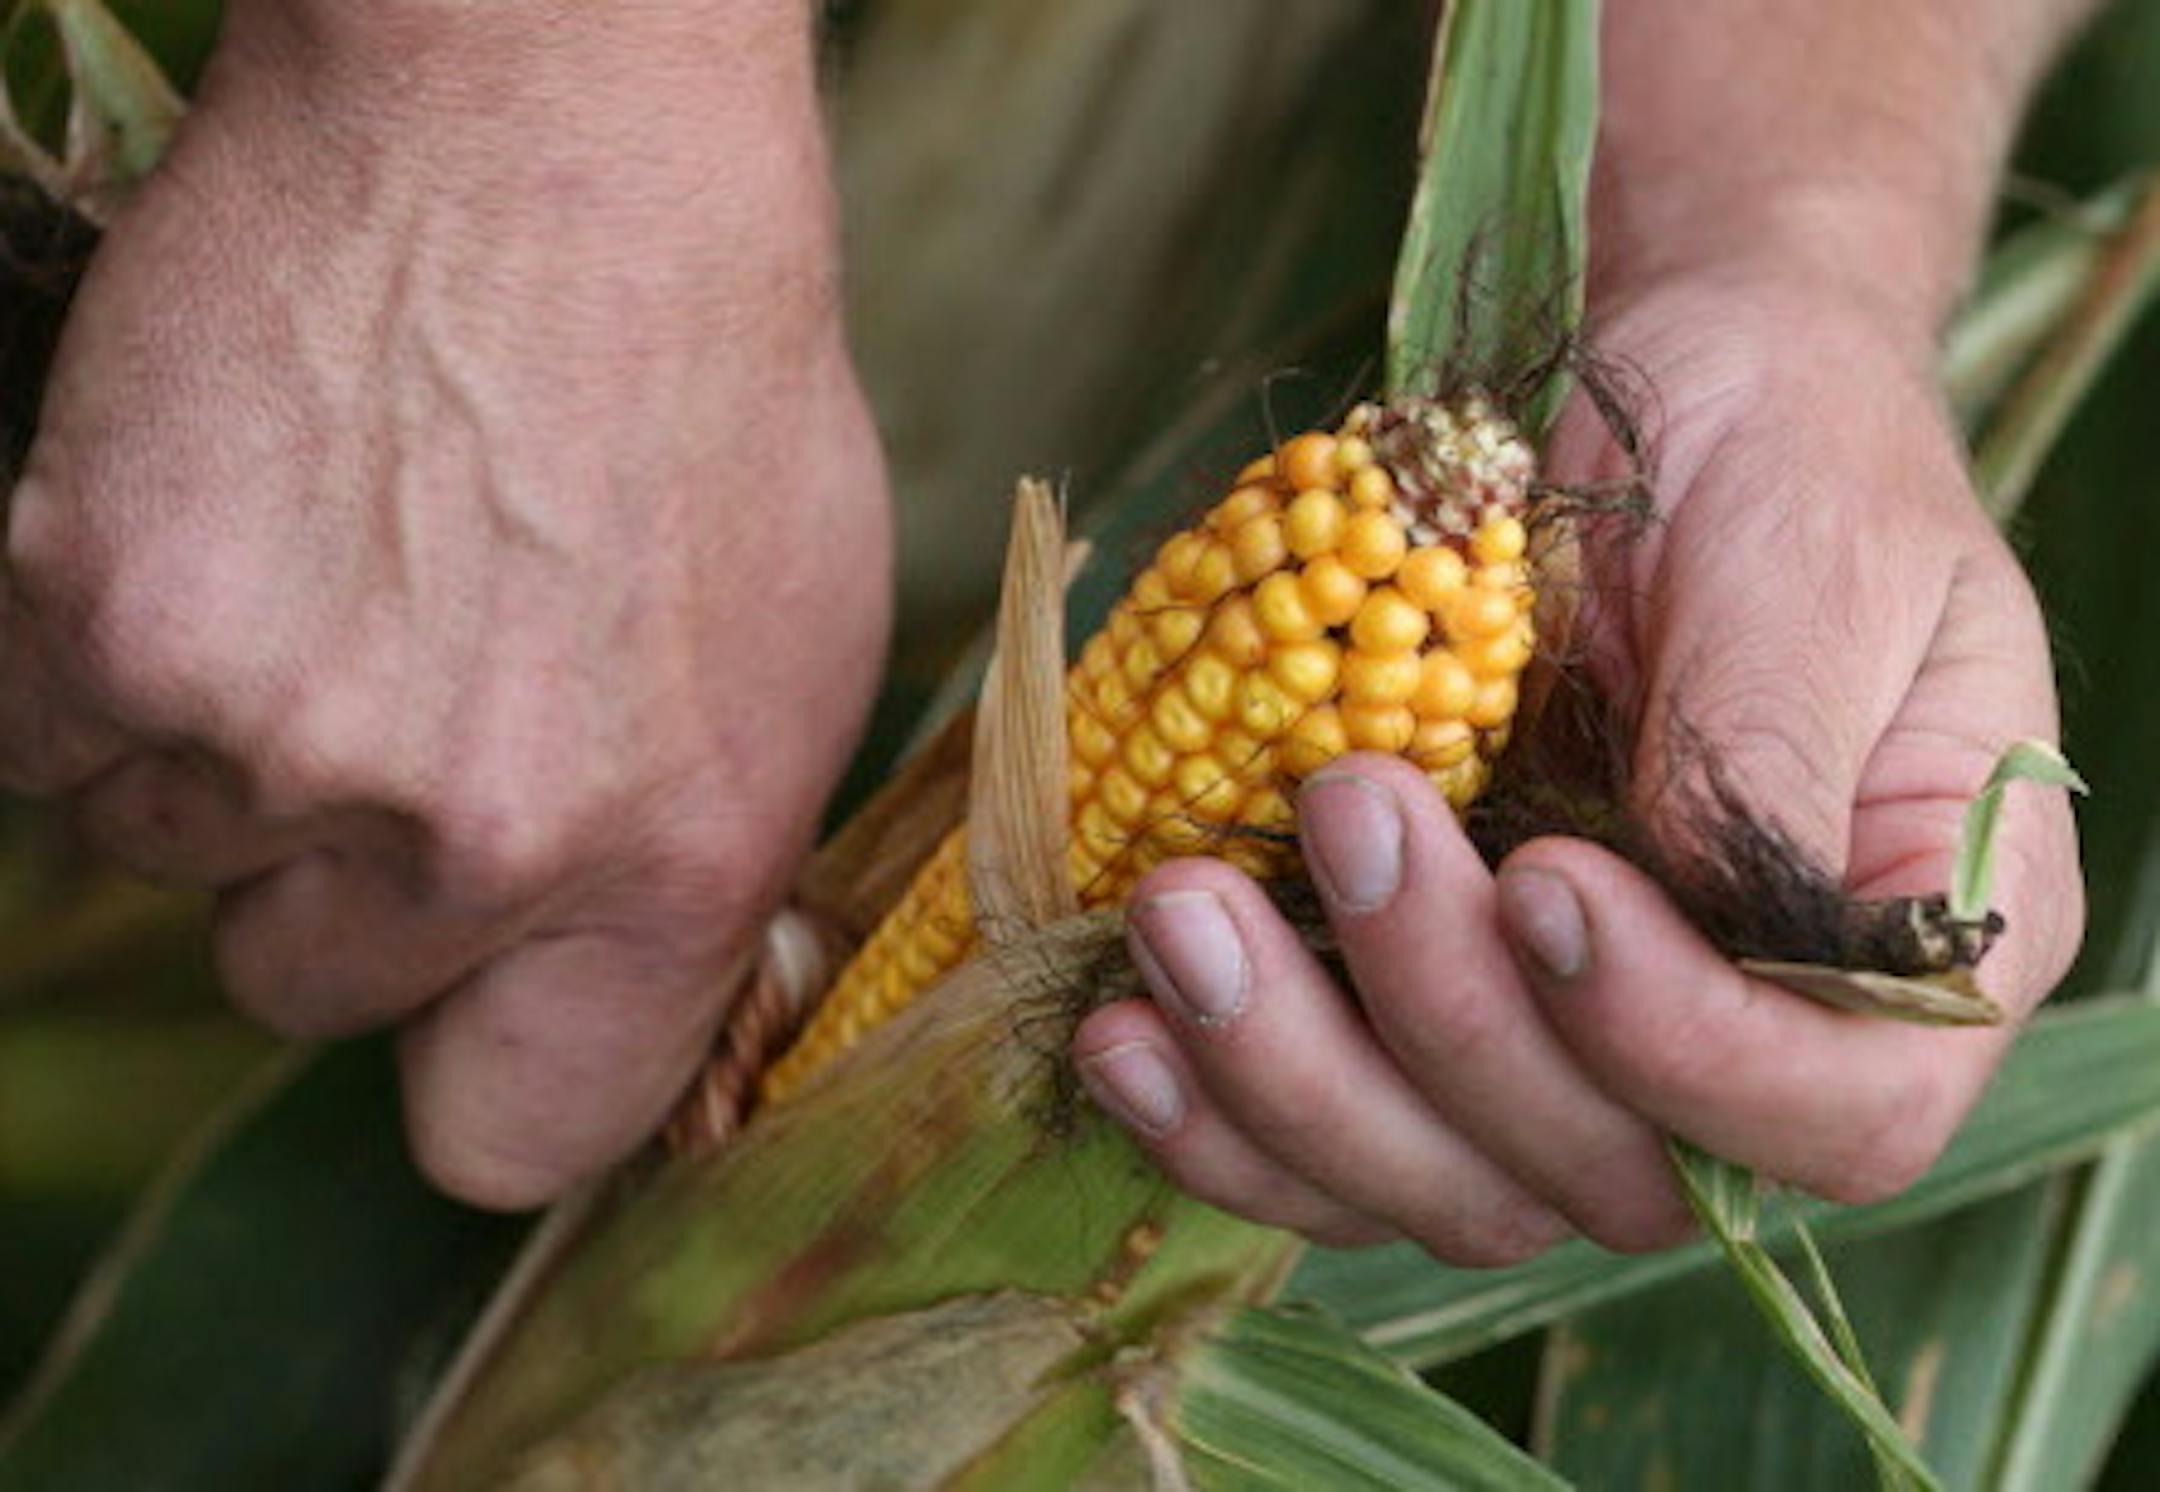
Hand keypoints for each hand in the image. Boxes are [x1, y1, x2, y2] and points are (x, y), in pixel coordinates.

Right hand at [0, 1, 889, 1206]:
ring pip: (175, 853)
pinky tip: (227, 534)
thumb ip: (683, 864)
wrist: (551, 134)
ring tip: (339, 569)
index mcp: (668, 865)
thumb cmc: (706, 385)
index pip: (508, 1141)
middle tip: (408, 691)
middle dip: (345, 874)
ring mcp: (268, 736)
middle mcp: (466, 841)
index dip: (474, 1071)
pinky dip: (110, 662)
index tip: (471, 1004)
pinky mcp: (100, 616)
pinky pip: (52, 742)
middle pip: (307, 988)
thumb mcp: (796, 659)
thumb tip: (605, 988)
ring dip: (232, 749)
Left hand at [1070, 266, 2082, 1261]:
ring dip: (1292, 1082)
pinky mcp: (1416, 1019)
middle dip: (1446, 1026)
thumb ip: (1774, 748)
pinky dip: (1215, 1110)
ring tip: (1176, 919)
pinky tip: (1116, 1028)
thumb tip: (1680, 914)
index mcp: (1902, 943)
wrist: (1643, 401)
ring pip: (1438, 1182)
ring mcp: (1563, 1047)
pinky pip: (1321, 1141)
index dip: (1682, 1052)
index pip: (1836, 1113)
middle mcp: (1740, 1037)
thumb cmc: (1774, 451)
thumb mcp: (1814, 560)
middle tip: (1341, 812)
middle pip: (1603, 1171)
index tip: (1548, 883)